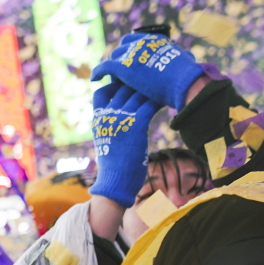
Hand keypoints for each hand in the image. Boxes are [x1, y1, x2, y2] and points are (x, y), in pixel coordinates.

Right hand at [88, 82, 157, 207]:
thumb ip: (110, 128)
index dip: (114, 85)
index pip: (102, 92)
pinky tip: (167, 100)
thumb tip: (120, 123)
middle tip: (151, 81)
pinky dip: (158, 100)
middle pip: (121, 87)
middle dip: (136, 83)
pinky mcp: (136, 124)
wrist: (115, 183)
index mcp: (97, 119)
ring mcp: (120, 118)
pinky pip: (150, 104)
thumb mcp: (105, 143)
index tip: (128, 84)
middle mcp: (106, 115)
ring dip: (150, 90)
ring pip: (137, 93)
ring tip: (162, 88)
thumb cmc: (113, 167)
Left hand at [91, 32, 204, 111]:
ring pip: (114, 57)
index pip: (137, 41)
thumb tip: (188, 58)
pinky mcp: (123, 66)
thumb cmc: (189, 76)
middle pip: (123, 47)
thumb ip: (181, 57)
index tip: (130, 59)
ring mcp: (132, 53)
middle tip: (119, 72)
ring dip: (112, 67)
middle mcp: (142, 43)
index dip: (131, 51)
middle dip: (121, 58)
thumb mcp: (186, 60)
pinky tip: (94, 79)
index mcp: (156, 40)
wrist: (184, 82)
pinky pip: (105, 67)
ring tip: (110, 79)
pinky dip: (98, 71)